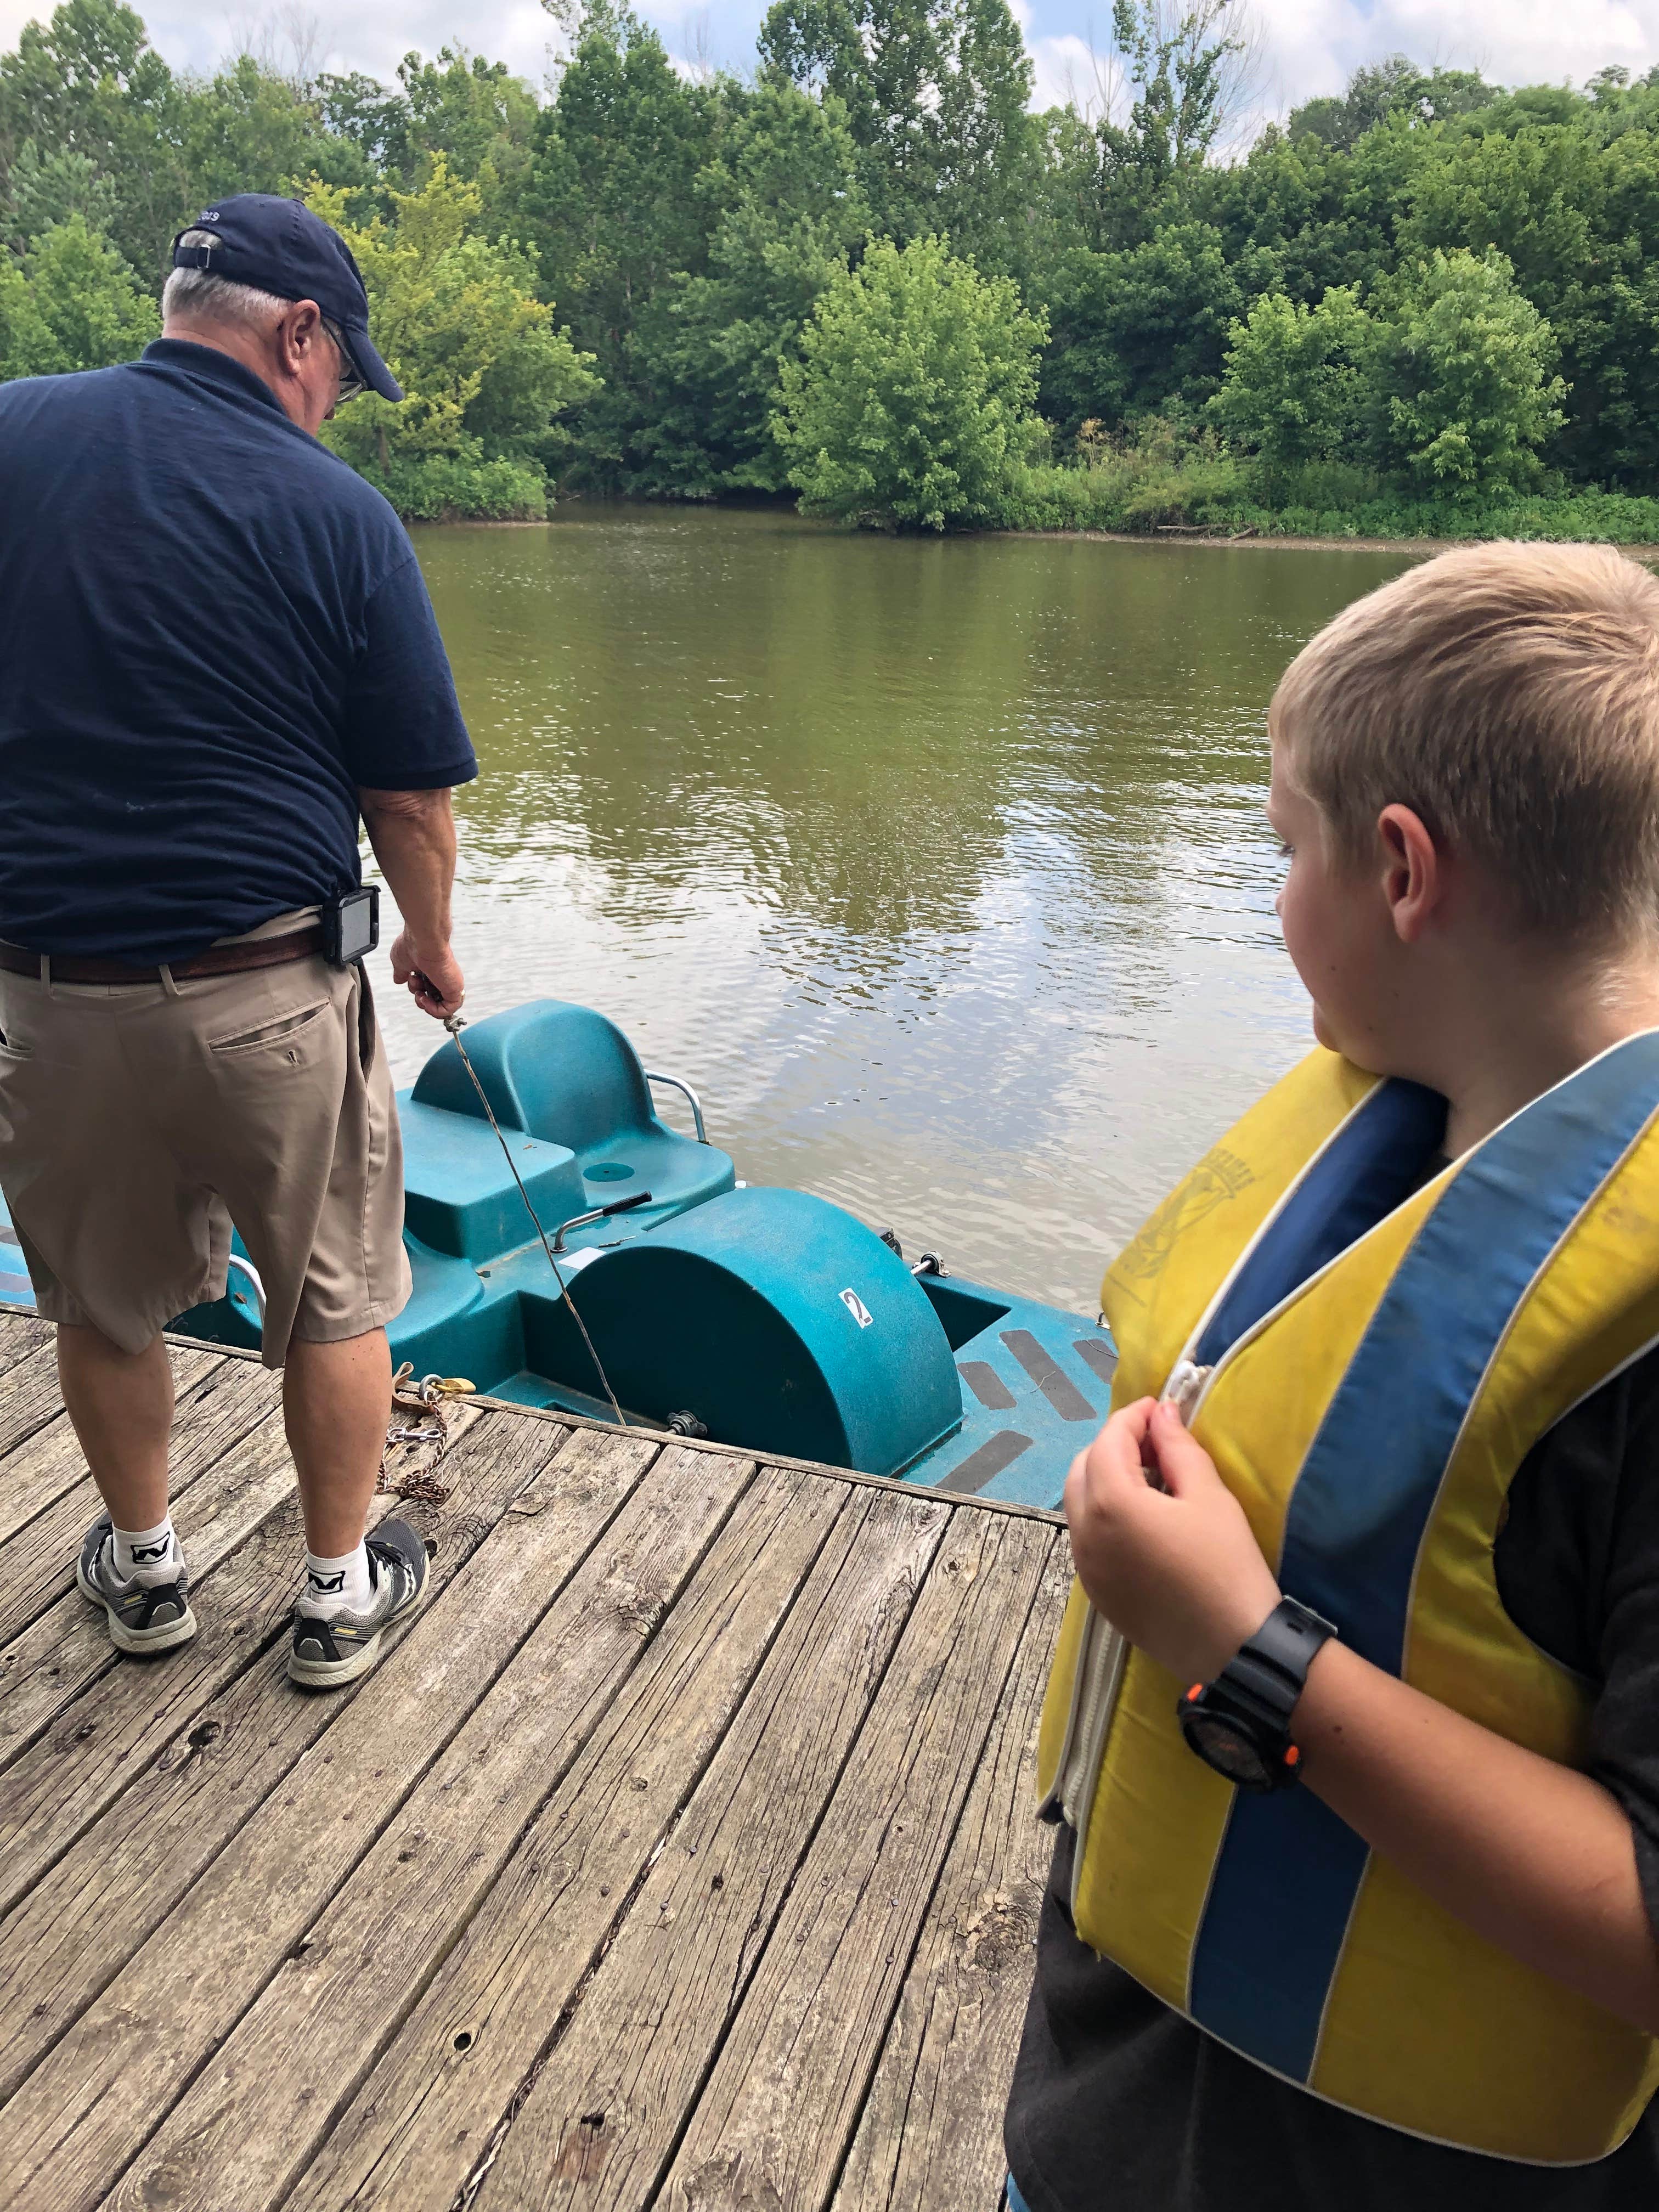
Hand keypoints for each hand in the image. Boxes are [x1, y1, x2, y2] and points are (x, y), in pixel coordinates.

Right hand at [390, 930, 463, 1019]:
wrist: (423, 940)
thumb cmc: (413, 945)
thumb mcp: (400, 962)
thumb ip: (401, 972)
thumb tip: (399, 979)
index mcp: (430, 971)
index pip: (427, 989)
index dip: (416, 991)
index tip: (410, 979)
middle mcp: (440, 977)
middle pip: (433, 999)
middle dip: (419, 999)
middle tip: (416, 988)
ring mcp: (448, 983)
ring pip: (441, 1007)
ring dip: (425, 1005)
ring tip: (420, 994)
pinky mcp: (455, 990)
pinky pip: (448, 1010)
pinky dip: (435, 1011)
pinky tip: (425, 1000)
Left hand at [1063, 1397, 1280, 1683]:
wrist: (1236, 1647)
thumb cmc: (1227, 1565)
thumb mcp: (1209, 1496)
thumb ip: (1177, 1448)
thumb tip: (1161, 1415)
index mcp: (1111, 1504)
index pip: (1109, 1441)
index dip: (1133, 1417)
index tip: (1159, 1408)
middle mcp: (1085, 1533)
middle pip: (1083, 1469)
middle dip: (1113, 1446)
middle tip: (1156, 1444)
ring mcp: (1085, 1567)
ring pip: (1079, 1505)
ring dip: (1105, 1481)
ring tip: (1151, 1480)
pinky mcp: (1095, 1593)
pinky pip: (1087, 1539)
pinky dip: (1104, 1517)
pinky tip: (1142, 1521)